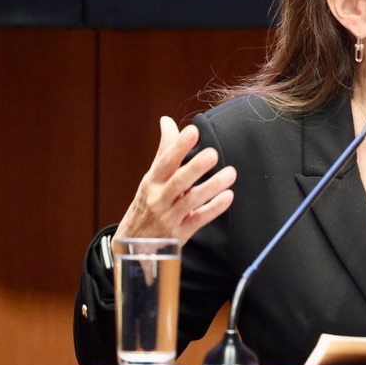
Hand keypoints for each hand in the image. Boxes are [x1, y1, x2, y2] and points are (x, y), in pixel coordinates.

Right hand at [115, 116, 235, 243]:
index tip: (192, 131)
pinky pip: (198, 220)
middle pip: (178, 182)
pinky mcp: (181, 233)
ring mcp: (169, 217)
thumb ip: (165, 150)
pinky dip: (213, 209)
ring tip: (230, 173)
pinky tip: (228, 197)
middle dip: (195, 168)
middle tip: (213, 154)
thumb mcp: (153, 177)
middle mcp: (159, 198)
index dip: (178, 146)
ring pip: (191, 201)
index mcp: (153, 181)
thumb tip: (167, 120)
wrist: (135, 244)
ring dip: (211, 187)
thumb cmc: (148, 202)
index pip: (165, 161)